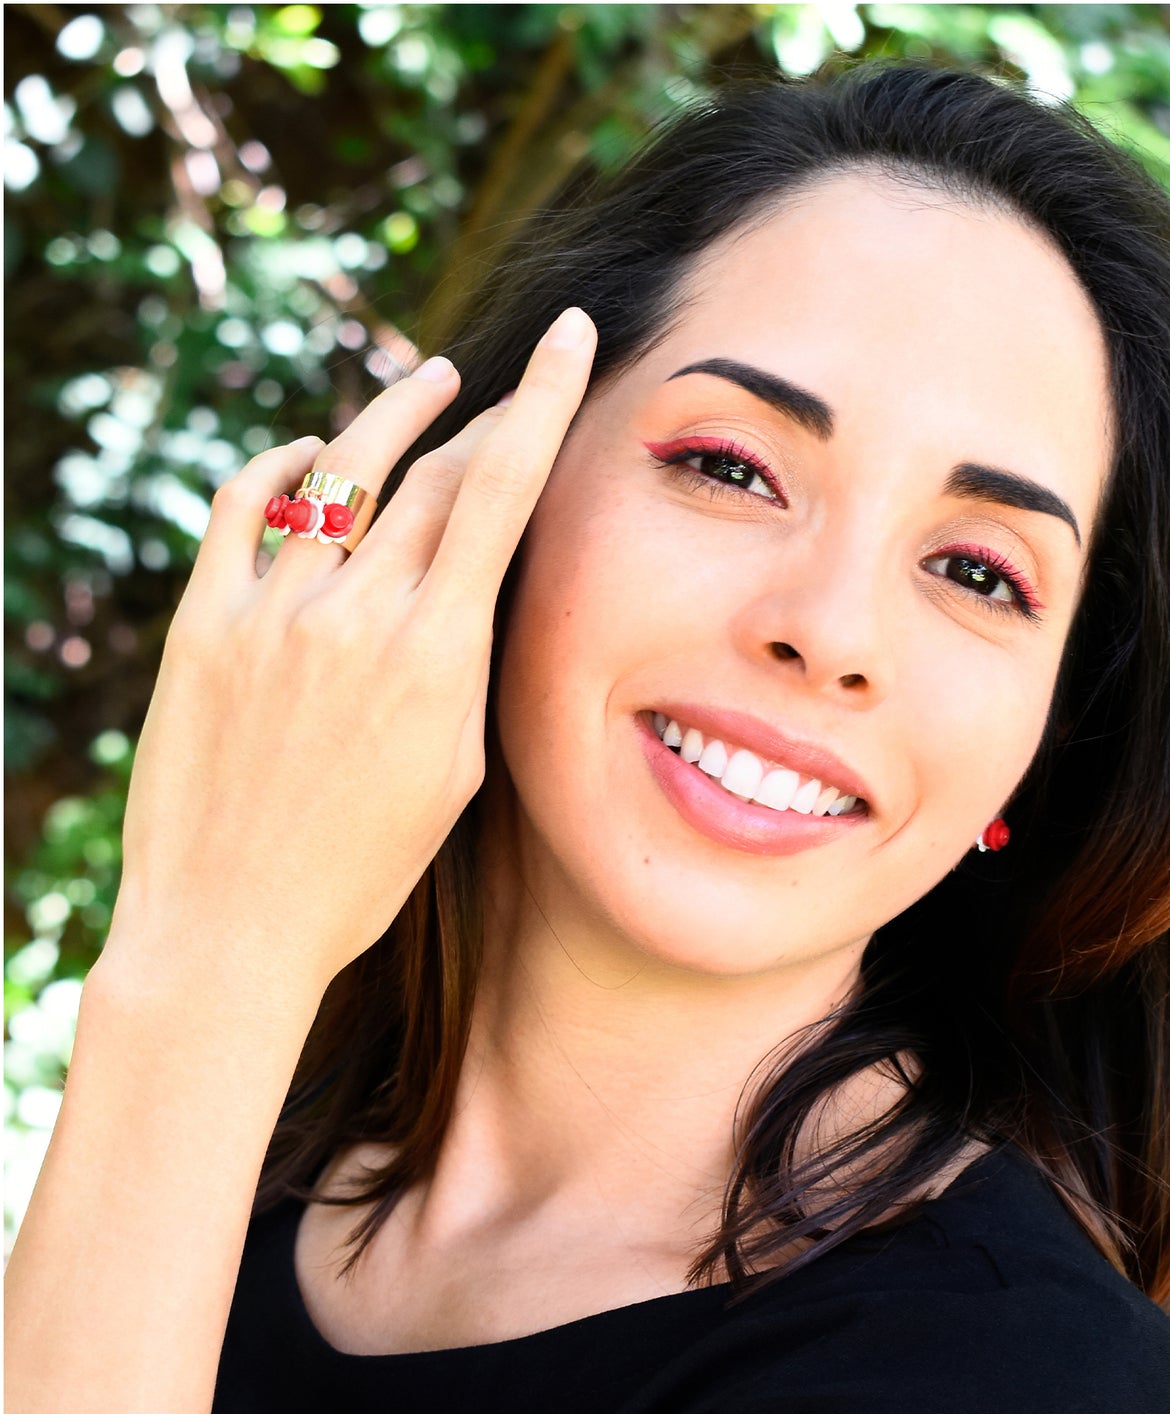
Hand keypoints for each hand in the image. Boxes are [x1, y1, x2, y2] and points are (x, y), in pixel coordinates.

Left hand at [103, 306, 596, 1011]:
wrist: (233, 926)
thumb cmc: (364, 867)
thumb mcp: (457, 769)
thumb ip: (463, 660)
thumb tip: (464, 580)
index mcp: (436, 654)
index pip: (499, 492)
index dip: (543, 400)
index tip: (571, 335)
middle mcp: (357, 615)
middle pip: (431, 473)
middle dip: (483, 420)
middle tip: (510, 392)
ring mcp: (272, 613)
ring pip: (341, 470)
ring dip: (393, 416)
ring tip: (430, 383)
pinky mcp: (203, 624)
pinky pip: (244, 507)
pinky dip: (282, 464)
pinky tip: (311, 451)